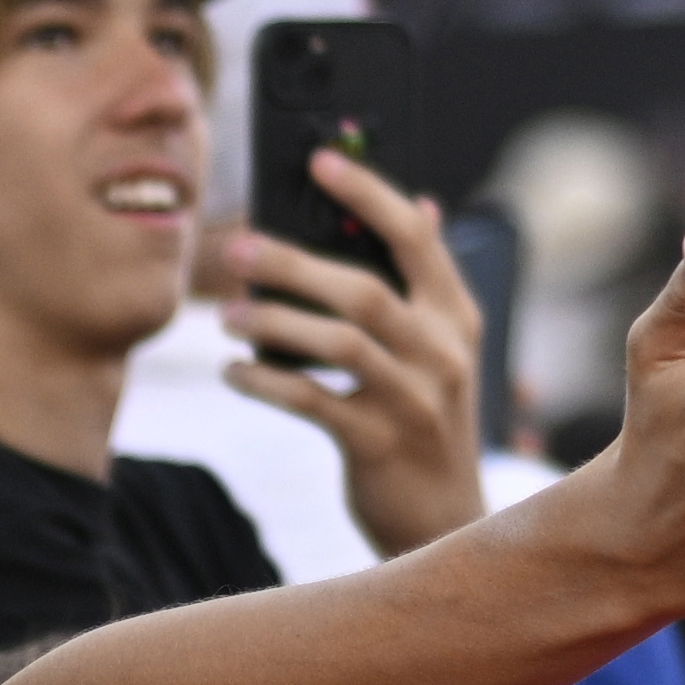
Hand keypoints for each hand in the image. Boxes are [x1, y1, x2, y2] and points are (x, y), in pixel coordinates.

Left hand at [215, 151, 498, 552]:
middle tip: (236, 247)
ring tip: (227, 315)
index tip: (318, 161)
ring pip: (337, 342)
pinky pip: (311, 401)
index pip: (416, 239)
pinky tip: (234, 371)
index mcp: (457, 318)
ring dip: (272, 322)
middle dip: (292, 262)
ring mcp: (415, 402)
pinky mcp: (379, 446)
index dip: (368, 194)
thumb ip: (425, 284)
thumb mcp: (441, 350)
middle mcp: (443, 353)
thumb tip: (422, 204)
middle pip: (363, 289)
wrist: (449, 523)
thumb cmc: (428, 423)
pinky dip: (265, 382)